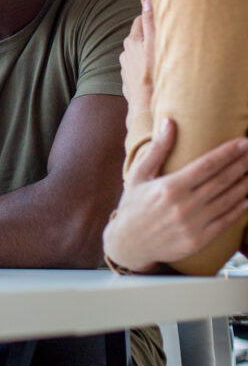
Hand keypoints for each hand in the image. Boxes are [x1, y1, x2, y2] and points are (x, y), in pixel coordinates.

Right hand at [103, 119, 247, 272]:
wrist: (129, 243)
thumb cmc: (133, 205)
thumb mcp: (138, 174)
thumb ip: (157, 149)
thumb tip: (169, 122)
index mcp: (169, 187)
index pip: (206, 165)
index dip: (227, 153)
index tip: (243, 142)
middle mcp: (184, 205)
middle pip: (221, 181)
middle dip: (242, 165)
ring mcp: (193, 224)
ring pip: (227, 201)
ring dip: (244, 185)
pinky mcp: (199, 240)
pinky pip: (225, 222)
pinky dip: (239, 209)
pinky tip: (247, 199)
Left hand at [120, 0, 154, 124]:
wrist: (145, 107)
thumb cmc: (153, 74)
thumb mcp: (155, 45)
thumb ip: (151, 23)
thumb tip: (146, 1)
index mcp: (132, 41)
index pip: (140, 20)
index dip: (151, 17)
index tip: (162, 18)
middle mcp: (125, 52)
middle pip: (138, 36)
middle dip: (150, 34)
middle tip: (166, 36)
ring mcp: (125, 67)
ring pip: (138, 53)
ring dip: (147, 52)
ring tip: (162, 56)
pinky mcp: (128, 80)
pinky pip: (138, 68)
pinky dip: (145, 66)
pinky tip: (155, 72)